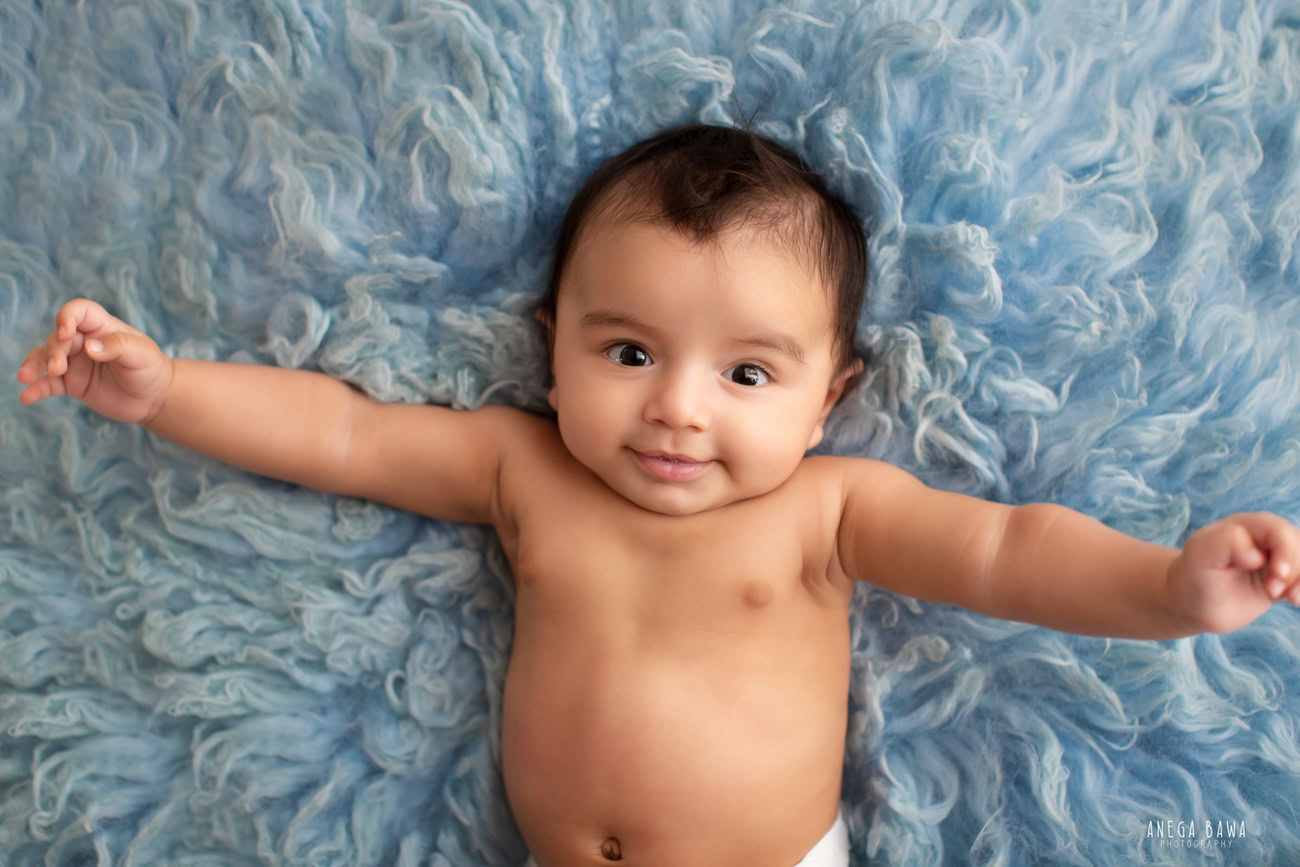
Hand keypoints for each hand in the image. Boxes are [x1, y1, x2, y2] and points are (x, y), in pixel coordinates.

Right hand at [16, 298, 173, 424]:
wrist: (154, 398)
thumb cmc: (150, 368)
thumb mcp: (141, 354)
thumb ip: (117, 346)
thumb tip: (89, 348)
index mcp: (102, 327)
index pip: (78, 312)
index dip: (67, 317)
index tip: (66, 333)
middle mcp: (84, 341)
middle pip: (59, 338)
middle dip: (54, 351)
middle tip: (58, 367)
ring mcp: (75, 363)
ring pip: (46, 359)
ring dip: (35, 365)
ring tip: (25, 377)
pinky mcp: (72, 384)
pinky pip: (48, 384)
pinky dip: (36, 389)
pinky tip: (26, 397)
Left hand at [1169, 512, 1299, 633]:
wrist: (1191, 603)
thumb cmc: (1194, 575)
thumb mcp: (1201, 555)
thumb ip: (1226, 542)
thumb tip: (1257, 554)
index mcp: (1243, 526)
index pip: (1277, 529)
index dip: (1285, 550)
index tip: (1277, 575)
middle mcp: (1262, 538)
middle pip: (1296, 543)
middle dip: (1294, 568)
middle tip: (1272, 591)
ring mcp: (1273, 558)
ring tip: (1288, 599)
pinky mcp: (1280, 577)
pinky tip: (1294, 601)